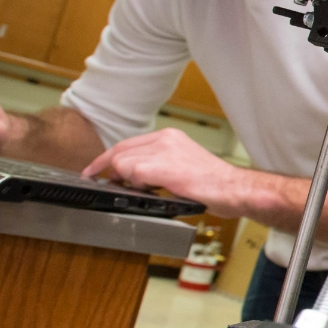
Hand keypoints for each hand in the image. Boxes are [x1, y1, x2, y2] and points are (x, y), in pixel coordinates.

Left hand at [83, 127, 249, 212]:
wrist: (234, 188)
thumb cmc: (214, 184)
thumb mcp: (183, 164)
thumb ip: (157, 164)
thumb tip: (131, 176)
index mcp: (170, 136)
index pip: (127, 144)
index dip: (106, 159)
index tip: (93, 170)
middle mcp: (165, 139)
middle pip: (120, 152)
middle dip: (112, 171)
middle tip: (114, 185)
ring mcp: (164, 150)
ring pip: (123, 164)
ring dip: (131, 182)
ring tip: (153, 189)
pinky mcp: (162, 166)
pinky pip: (132, 174)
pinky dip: (138, 186)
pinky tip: (155, 190)